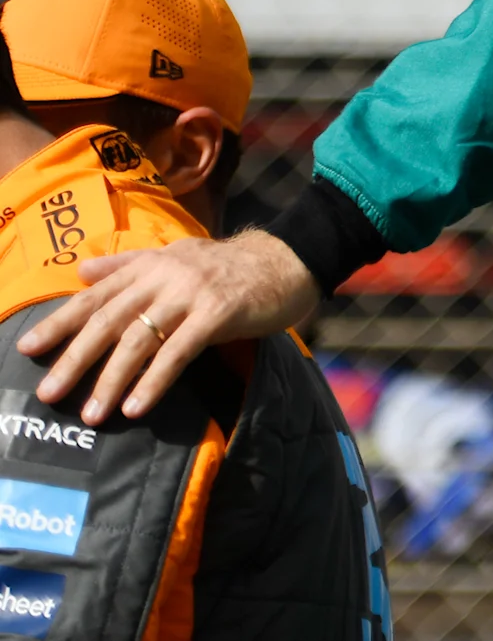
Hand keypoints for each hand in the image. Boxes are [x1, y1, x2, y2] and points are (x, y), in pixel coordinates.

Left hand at [20, 231, 319, 421]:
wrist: (288, 259)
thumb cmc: (228, 265)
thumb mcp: (176, 256)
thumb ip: (128, 265)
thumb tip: (81, 271)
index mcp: (150, 265)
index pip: (94, 295)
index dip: (59, 322)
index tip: (27, 349)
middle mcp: (165, 276)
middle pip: (109, 320)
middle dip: (75, 359)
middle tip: (47, 393)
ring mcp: (192, 293)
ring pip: (140, 340)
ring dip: (112, 380)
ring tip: (91, 413)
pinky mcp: (219, 312)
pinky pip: (179, 352)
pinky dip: (155, 381)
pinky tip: (137, 406)